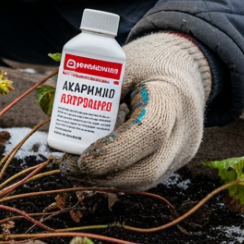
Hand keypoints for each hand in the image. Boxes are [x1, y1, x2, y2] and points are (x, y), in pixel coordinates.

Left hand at [61, 33, 212, 190]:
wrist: (182, 69)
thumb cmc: (148, 63)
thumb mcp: (125, 64)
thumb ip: (100, 88)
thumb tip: (61, 110)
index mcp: (172, 98)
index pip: (150, 133)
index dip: (114, 151)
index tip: (80, 158)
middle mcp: (183, 131)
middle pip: (147, 169)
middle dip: (103, 175)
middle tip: (68, 167)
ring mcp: (182, 150)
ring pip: (145, 179)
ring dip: (106, 179)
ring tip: (75, 168)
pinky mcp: (174, 160)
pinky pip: (145, 175)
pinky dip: (117, 174)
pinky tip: (93, 167)